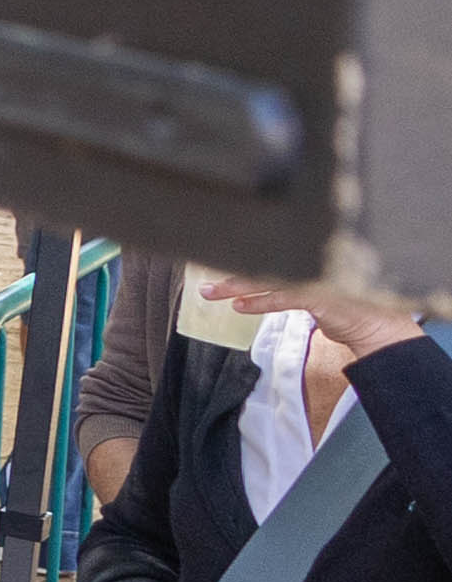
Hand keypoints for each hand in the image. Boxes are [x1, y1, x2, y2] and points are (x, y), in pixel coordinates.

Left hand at [199, 270, 440, 360]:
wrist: (380, 329)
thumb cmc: (348, 310)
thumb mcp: (316, 290)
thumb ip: (291, 282)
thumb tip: (255, 281)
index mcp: (312, 259)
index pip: (270, 251)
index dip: (240, 253)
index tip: (212, 256)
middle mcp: (315, 264)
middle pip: (265, 261)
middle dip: (231, 266)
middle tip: (201, 274)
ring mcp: (319, 278)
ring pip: (270, 278)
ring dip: (238, 286)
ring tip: (211, 292)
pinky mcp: (324, 297)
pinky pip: (285, 298)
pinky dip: (260, 302)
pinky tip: (239, 306)